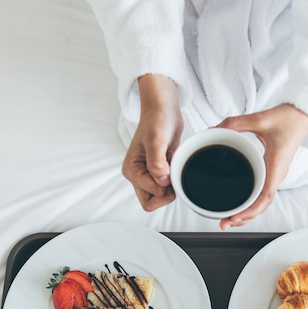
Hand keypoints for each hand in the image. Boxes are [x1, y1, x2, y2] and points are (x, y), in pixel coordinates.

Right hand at [121, 75, 182, 211]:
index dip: (164, 189)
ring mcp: (149, 174)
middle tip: (174, 171)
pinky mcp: (160, 169)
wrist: (164, 107)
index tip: (170, 169)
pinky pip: (169, 185)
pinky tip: (176, 162)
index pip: (150, 199)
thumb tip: (162, 182)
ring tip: (174, 164)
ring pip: (162, 195)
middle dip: (167, 192)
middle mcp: (138, 175)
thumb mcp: (156, 140)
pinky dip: (176, 178)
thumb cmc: (157, 119)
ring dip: (173, 184)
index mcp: (131, 172)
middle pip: (153, 201)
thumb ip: (157, 163)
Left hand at [215, 104, 307, 228]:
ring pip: (261, 203)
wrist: (302, 116)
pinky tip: (237, 207)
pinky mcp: (271, 172)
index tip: (235, 216)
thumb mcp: (259, 119)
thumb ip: (235, 123)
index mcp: (276, 166)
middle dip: (243, 218)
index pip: (265, 197)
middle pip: (261, 206)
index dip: (250, 210)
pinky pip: (261, 193)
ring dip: (246, 214)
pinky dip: (250, 204)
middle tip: (223, 223)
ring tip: (227, 220)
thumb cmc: (287, 119)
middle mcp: (276, 175)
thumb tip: (213, 130)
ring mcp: (274, 175)